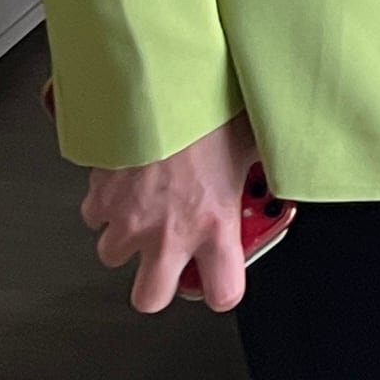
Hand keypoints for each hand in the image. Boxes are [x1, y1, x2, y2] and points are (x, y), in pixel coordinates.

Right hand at [83, 114, 263, 313]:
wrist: (162, 81)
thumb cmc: (209, 107)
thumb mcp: (251, 142)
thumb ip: (259, 168)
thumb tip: (282, 161)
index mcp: (215, 225)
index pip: (222, 293)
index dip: (222, 289)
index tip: (221, 280)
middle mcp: (169, 233)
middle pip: (150, 298)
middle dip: (158, 284)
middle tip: (171, 259)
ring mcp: (129, 220)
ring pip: (114, 256)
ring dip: (128, 237)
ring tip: (148, 207)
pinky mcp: (100, 199)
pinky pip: (97, 216)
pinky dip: (107, 204)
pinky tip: (127, 179)